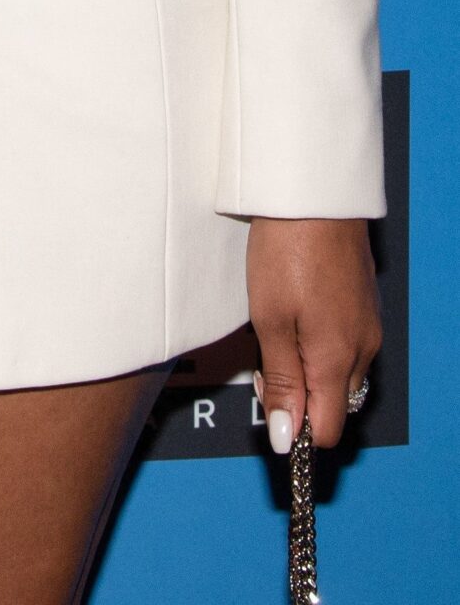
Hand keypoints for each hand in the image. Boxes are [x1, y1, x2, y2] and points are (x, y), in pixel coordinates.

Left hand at [248, 215, 381, 450]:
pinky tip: (297, 308)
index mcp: (338, 360)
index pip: (327, 430)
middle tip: (264, 353)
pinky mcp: (364, 303)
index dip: (294, 427)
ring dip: (309, 366)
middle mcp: (363, 349)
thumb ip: (280, 380)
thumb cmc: (286, 251)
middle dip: (299, 394)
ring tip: (278, 324)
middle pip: (334, 403)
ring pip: (340, 372)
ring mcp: (368, 325)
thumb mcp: (270, 320)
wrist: (314, 193)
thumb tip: (287, 438)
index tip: (267, 400)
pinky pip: (346, 343)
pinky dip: (321, 342)